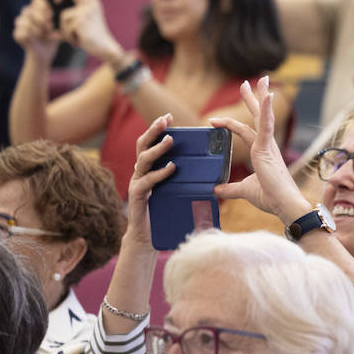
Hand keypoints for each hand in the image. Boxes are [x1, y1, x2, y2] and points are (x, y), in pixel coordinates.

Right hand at [12, 0, 60, 67]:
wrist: (45, 56)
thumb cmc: (51, 40)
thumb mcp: (56, 29)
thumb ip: (54, 21)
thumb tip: (56, 15)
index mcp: (37, 11)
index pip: (37, 0)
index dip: (43, 6)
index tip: (51, 16)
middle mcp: (27, 15)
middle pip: (29, 9)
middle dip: (41, 19)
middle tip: (49, 28)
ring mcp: (20, 25)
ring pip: (25, 20)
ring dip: (37, 29)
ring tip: (44, 35)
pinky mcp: (17, 34)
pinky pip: (22, 31)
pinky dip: (32, 36)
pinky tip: (37, 39)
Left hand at [56, 0, 126, 64]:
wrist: (105, 48)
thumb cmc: (94, 37)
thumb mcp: (86, 23)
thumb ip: (74, 15)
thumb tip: (55, 14)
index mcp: (94, 4)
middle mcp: (91, 5)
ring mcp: (86, 12)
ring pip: (64, 15)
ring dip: (66, 29)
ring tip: (76, 37)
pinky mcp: (80, 21)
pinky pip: (65, 26)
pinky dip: (68, 36)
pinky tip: (78, 41)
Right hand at [123, 114, 177, 250]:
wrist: (148, 237)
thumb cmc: (164, 212)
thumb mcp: (177, 192)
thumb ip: (188, 180)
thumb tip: (216, 174)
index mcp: (150, 168)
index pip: (150, 143)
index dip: (157, 128)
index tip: (168, 116)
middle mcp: (141, 172)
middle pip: (142, 145)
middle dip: (153, 130)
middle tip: (165, 120)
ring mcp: (137, 183)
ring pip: (143, 160)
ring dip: (158, 148)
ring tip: (171, 140)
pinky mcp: (137, 196)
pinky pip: (147, 181)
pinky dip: (160, 173)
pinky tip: (171, 167)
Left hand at [213, 76, 308, 220]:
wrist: (284, 205)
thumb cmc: (271, 198)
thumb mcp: (244, 191)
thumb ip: (229, 188)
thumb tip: (215, 189)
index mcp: (263, 153)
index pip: (247, 132)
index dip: (231, 124)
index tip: (215, 120)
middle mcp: (267, 146)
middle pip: (259, 117)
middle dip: (253, 99)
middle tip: (249, 82)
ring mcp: (268, 145)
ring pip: (263, 115)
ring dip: (260, 96)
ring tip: (260, 79)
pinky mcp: (266, 148)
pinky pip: (265, 124)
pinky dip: (266, 108)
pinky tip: (266, 95)